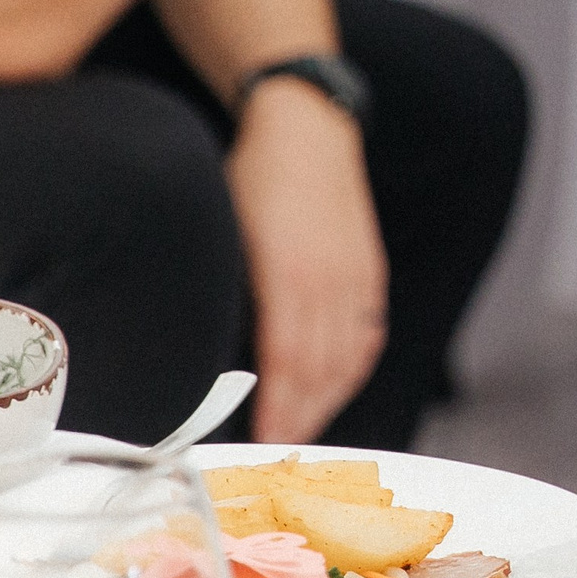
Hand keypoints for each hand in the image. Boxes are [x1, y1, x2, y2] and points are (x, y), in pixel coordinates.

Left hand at [225, 77, 388, 443]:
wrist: (306, 125)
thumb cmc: (252, 174)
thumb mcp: (226, 228)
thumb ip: (229, 289)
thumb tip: (207, 349)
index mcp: (291, 271)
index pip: (288, 360)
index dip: (278, 407)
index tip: (259, 441)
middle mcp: (331, 280)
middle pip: (321, 368)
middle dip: (299, 416)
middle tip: (273, 452)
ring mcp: (356, 275)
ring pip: (347, 357)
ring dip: (326, 400)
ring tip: (300, 430)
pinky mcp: (369, 270)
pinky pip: (367, 333)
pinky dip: (351, 368)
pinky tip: (335, 385)